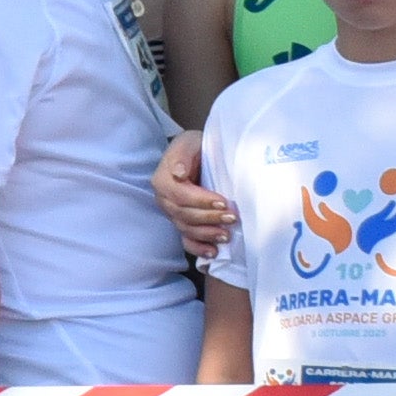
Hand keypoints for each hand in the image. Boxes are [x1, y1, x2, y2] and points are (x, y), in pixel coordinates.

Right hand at [153, 130, 233, 262]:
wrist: (195, 153)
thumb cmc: (195, 146)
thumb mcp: (189, 142)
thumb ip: (183, 155)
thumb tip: (180, 174)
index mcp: (163, 180)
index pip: (181, 196)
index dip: (201, 201)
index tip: (224, 201)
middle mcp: (164, 200)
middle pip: (184, 215)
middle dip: (209, 218)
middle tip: (232, 217)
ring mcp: (172, 214)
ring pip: (186, 229)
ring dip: (207, 234)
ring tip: (226, 235)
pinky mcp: (182, 223)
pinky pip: (186, 241)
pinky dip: (198, 248)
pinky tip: (213, 253)